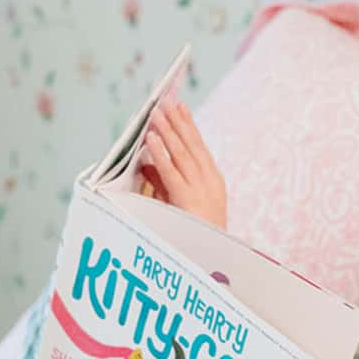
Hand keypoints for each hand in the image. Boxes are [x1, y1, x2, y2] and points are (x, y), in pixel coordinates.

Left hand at [139, 101, 228, 228]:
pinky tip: (152, 138)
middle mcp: (209, 181)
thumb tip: (145, 163)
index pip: (199, 147)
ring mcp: (199, 189)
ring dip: (168, 131)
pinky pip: (171, 172)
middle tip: (166, 100)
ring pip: (181, 154)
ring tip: (156, 113)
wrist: (208, 259)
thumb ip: (163, 181)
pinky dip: (161, 153)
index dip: (189, 126)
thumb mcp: (179, 203)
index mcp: (213, 180)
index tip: (180, 106)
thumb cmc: (195, 234)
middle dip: (178, 121)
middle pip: (191, 145)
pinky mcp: (186, 199)